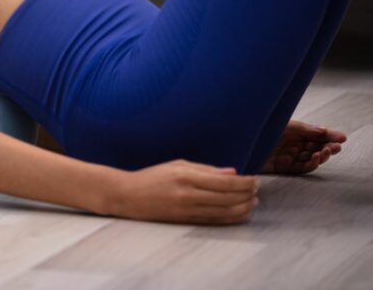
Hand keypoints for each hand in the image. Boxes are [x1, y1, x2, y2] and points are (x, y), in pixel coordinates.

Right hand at [108, 159, 259, 224]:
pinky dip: (230, 218)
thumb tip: (232, 172)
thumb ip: (206, 169)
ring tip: (253, 202)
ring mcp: (186, 209)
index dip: (244, 182)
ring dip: (243, 208)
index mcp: (186, 176)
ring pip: (223, 211)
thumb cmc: (152, 177)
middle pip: (227, 197)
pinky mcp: (184, 220)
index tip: (255, 179)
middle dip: (247, 194)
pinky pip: (213, 220)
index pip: (224, 181)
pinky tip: (240, 214)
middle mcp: (187, 194)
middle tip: (258, 190)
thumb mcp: (177, 165)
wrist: (127, 195)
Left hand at [260, 119, 346, 174]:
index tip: (342, 138)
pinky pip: (301, 167)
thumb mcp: (284, 125)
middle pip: (316, 147)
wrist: (240, 143)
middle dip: (328, 146)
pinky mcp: (282, 167)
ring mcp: (288, 156)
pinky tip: (316, 157)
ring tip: (326, 151)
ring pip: (311, 158)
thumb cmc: (260, 129)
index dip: (330, 136)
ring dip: (321, 155)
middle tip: (336, 147)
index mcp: (293, 131)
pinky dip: (311, 163)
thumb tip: (324, 130)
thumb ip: (304, 129)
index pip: (316, 134)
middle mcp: (292, 144)